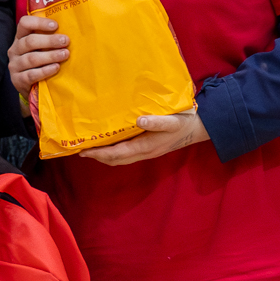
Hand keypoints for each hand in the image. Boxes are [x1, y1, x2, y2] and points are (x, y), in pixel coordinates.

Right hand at [9, 14, 68, 93]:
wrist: (33, 86)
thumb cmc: (41, 62)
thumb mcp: (42, 48)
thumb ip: (50, 38)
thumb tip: (71, 28)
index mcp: (21, 38)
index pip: (25, 24)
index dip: (39, 23)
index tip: (55, 26)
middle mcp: (15, 50)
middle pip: (29, 41)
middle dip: (49, 41)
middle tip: (65, 41)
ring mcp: (15, 65)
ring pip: (31, 58)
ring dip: (50, 56)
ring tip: (65, 54)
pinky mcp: (17, 80)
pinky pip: (31, 74)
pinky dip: (45, 71)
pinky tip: (56, 67)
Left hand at [79, 108, 208, 165]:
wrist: (197, 129)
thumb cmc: (183, 123)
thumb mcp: (173, 121)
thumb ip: (157, 121)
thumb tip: (139, 120)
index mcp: (146, 147)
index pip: (117, 154)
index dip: (99, 153)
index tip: (84, 150)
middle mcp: (143, 153)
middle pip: (115, 160)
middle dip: (98, 156)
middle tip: (81, 150)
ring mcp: (145, 153)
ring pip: (120, 159)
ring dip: (104, 156)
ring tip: (91, 148)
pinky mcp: (148, 149)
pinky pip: (126, 154)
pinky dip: (114, 152)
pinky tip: (109, 144)